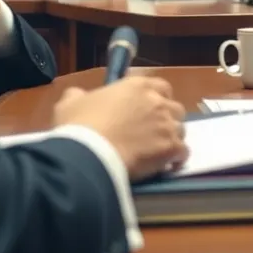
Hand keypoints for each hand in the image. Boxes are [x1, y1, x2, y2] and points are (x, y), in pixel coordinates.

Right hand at [53, 77, 188, 180]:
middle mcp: (157, 102)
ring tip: (158, 152)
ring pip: (180, 130)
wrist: (88, 154)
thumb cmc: (78, 126)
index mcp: (137, 86)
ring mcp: (166, 124)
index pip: (161, 86)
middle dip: (167, 120)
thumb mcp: (70, 104)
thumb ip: (78, 96)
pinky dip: (176, 159)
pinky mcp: (170, 147)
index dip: (158, 99)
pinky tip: (167, 166)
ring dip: (172, 139)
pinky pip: (182, 152)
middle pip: (175, 109)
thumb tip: (77, 95)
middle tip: (153, 134)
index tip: (150, 110)